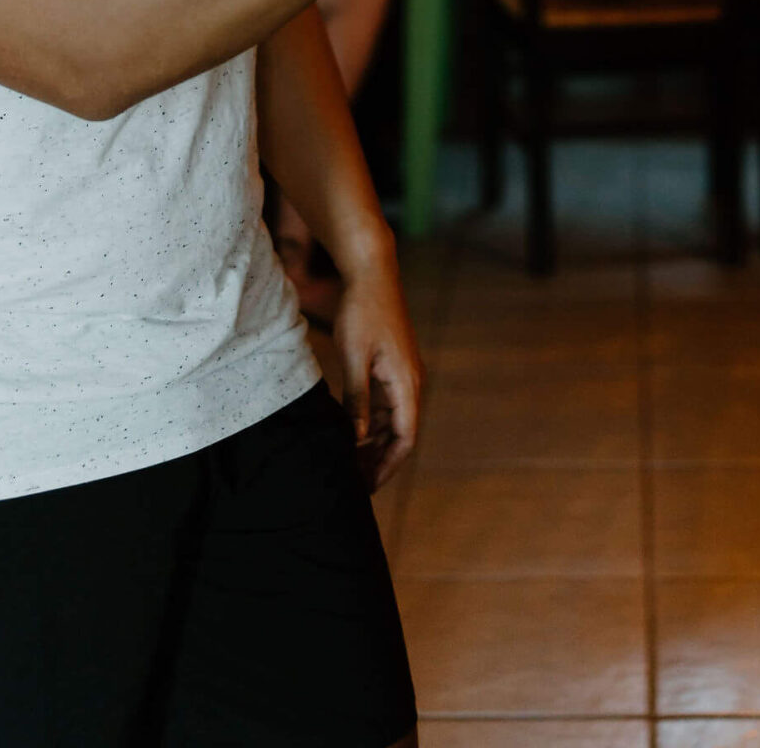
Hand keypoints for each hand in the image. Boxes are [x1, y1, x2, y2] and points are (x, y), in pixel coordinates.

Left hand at [331, 241, 424, 488]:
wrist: (372, 273)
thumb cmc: (363, 312)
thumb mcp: (355, 358)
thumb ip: (357, 400)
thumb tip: (356, 439)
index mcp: (407, 383)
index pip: (405, 438)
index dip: (387, 466)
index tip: (366, 486)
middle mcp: (411, 382)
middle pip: (400, 433)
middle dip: (378, 459)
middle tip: (351, 480)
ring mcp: (403, 374)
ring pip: (392, 420)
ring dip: (373, 442)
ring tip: (347, 461)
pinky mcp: (393, 366)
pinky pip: (386, 404)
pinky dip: (371, 421)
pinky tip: (349, 431)